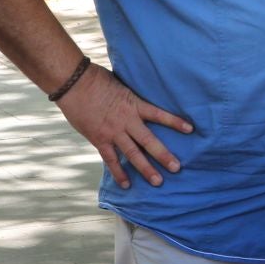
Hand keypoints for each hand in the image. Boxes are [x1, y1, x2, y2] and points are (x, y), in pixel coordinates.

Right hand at [54, 63, 192, 186]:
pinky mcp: (99, 139)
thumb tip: (139, 100)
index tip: (190, 130)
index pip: (159, 114)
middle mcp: (126, 121)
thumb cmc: (97, 79)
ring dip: (145, 169)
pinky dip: (118, 172)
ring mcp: (113, 132)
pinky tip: (126, 184)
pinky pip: (111, 159)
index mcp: (134, 105)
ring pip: (133, 154)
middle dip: (163, 155)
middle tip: (177, 168)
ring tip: (158, 181)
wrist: (74, 83)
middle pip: (149, 141)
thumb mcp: (121, 85)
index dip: (175, 122)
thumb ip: (131, 97)